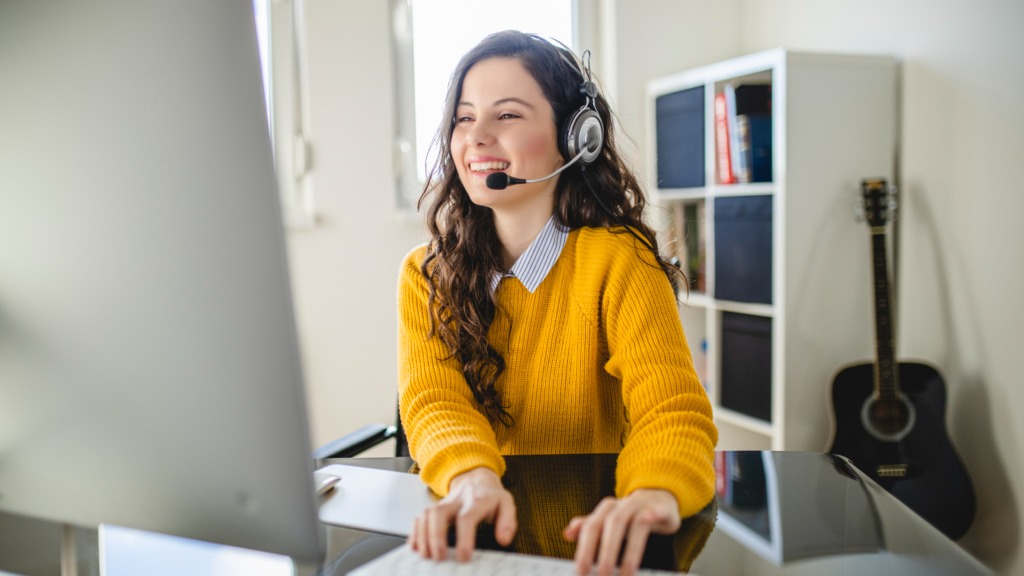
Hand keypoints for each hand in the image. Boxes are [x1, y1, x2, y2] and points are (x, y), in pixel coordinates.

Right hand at [408, 467, 516, 561]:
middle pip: (439, 514)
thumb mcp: (506, 504)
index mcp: (476, 501)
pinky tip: (416, 547)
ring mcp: (442, 504)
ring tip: (427, 555)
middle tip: (439, 557)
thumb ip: (508, 522)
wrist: (475, 478)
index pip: (467, 518)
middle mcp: (456, 501)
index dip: (464, 538)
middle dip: (436, 537)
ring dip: (423, 536)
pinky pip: (419, 517)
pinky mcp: (433, 508)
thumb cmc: (490, 496)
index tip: (464, 556)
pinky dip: (415, 532)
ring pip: (426, 515)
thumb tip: (504, 539)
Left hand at [563, 489, 680, 575]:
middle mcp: (623, 505)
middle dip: (606, 552)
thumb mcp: (607, 520)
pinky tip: (650, 521)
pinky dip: (654, 515)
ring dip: (630, 552)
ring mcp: (643, 506)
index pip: (591, 528)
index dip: (584, 550)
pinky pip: (658, 512)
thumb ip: (588, 527)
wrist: (658, 497)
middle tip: (603, 575)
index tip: (581, 572)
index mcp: (606, 509)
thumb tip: (566, 534)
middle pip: (611, 525)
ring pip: (635, 524)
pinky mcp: (661, 509)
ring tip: (626, 574)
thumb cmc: (629, 514)